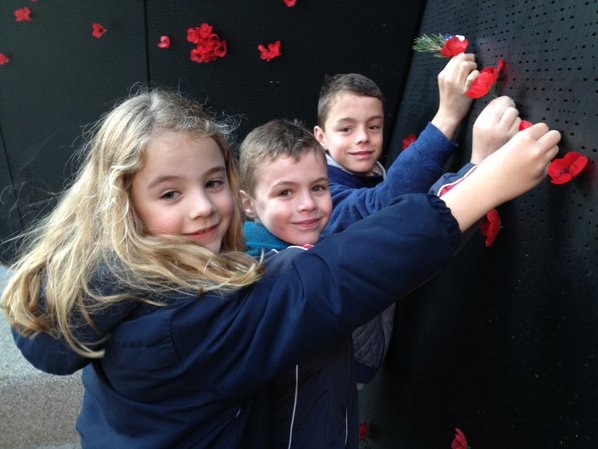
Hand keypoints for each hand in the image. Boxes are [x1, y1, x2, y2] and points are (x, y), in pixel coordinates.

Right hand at [431, 53, 478, 138]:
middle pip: (461, 58)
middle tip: (473, 63)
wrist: (448, 114)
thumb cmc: (448, 99)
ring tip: (474, 71)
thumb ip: (451, 72)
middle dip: (470, 58)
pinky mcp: (465, 91)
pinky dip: (477, 74)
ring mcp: (457, 84)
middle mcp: (448, 78)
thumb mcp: (444, 83)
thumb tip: (462, 61)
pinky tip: (477, 78)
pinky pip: (473, 76)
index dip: (463, 57)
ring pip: (466, 65)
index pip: (454, 57)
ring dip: (473, 65)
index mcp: (443, 75)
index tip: (467, 61)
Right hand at [442, 123, 560, 230]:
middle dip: (548, 138)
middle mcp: (535, 150)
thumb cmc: (491, 168)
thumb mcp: (506, 145)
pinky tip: (530, 168)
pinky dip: (542, 165)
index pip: (544, 127)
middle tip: (540, 142)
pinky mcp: (541, 175)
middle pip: (555, 136)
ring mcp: (540, 164)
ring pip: (555, 150)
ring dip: (547, 150)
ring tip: (535, 155)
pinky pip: (548, 165)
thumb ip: (523, 140)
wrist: (486, 187)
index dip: (539, 131)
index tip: (535, 134)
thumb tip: (535, 138)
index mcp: (524, 139)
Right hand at [471, 96, 520, 163]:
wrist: (485, 163)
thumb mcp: (479, 127)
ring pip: (515, 114)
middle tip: (508, 114)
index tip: (505, 104)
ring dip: (514, 117)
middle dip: (510, 108)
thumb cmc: (483, 144)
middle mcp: (491, 126)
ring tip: (508, 125)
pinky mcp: (513, 139)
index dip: (503, 101)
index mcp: (481, 122)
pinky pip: (520, 124)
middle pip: (507, 106)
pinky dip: (518, 126)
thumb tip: (504, 101)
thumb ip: (489, 113)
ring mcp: (503, 133)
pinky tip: (512, 133)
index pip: (496, 103)